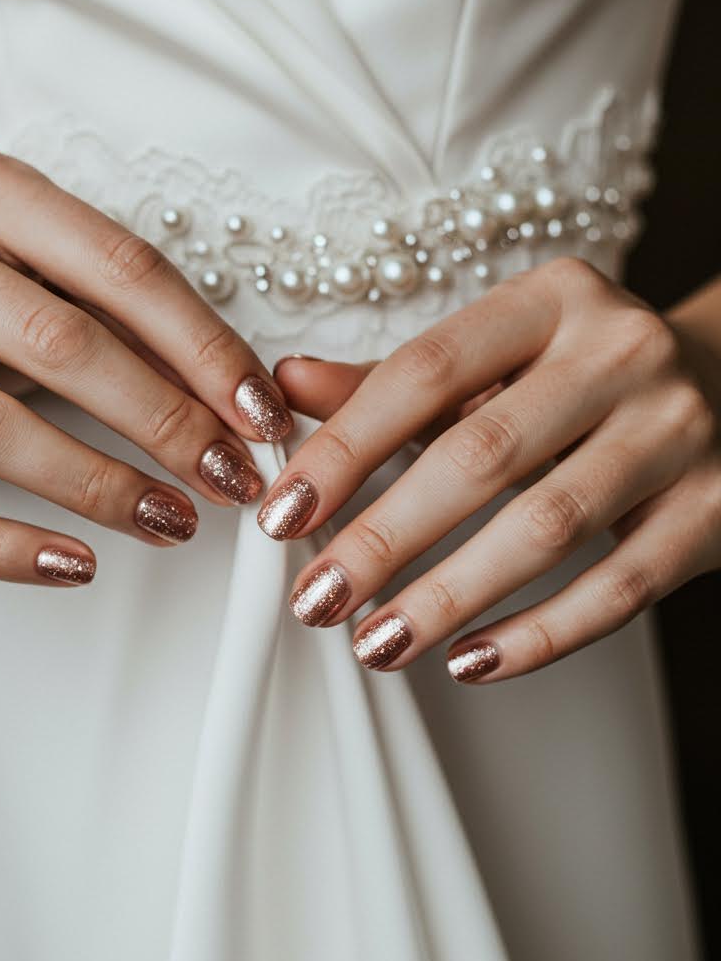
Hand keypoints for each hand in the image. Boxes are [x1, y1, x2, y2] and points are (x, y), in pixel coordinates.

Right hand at [0, 144, 291, 583]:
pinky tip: (69, 562)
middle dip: (168, 424)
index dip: (204, 347)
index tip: (259, 409)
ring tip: (171, 520)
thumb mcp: (5, 235)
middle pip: (64, 349)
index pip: (119, 268)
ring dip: (99, 488)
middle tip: (231, 476)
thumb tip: (213, 385)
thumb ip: (95, 298)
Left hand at [258, 258, 720, 678]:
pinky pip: (618, 588)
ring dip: (449, 596)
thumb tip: (287, 388)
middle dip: (384, 537)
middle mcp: (621, 354)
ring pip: (548, 528)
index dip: (345, 447)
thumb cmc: (586, 374)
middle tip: (318, 597)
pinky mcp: (713, 512)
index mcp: (553, 300)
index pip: (425, 371)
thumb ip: (393, 380)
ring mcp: (677, 433)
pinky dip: (538, 634)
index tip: (282, 512)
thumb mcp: (496, 357)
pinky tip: (470, 660)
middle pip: (482, 456)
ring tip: (377, 642)